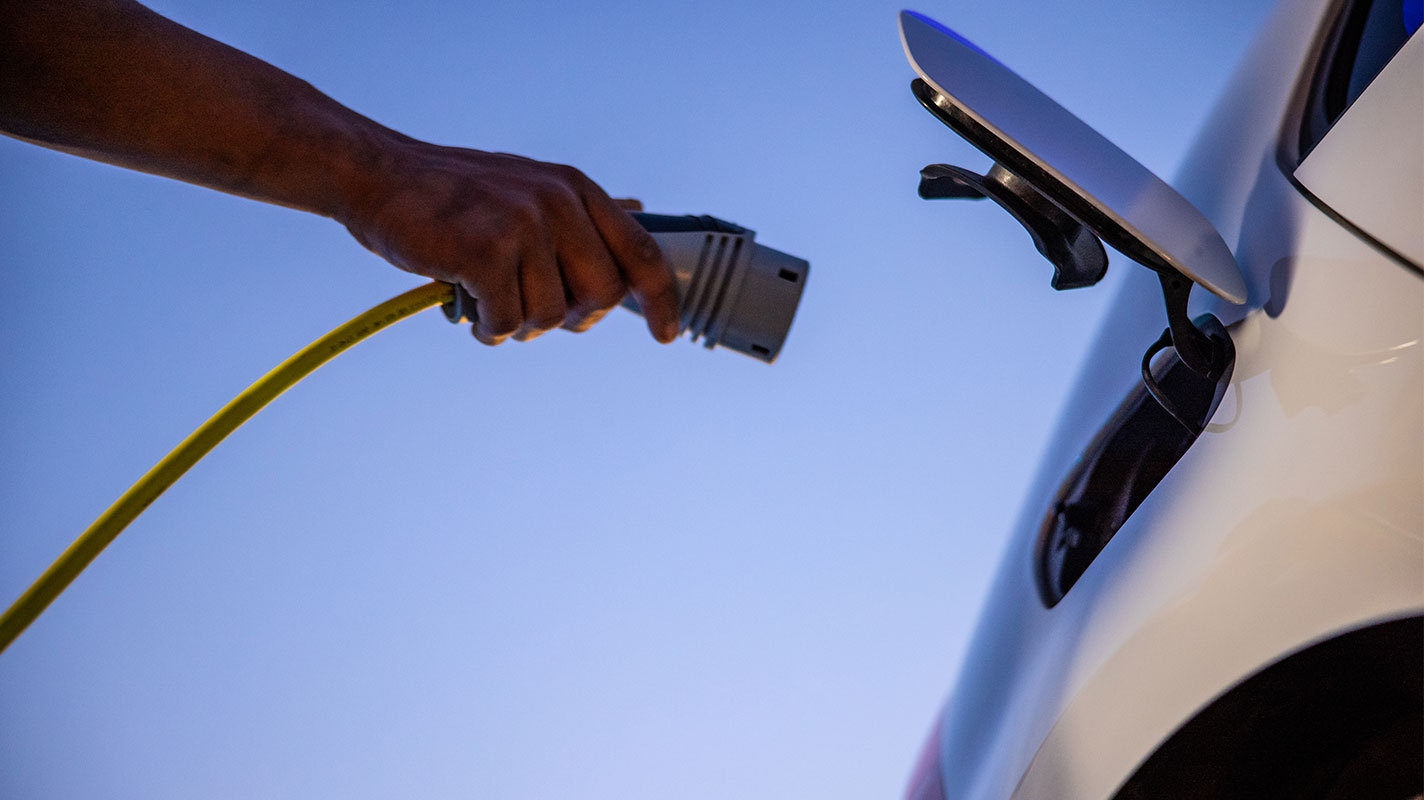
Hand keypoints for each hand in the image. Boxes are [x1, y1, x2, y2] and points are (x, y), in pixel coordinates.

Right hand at [340, 140, 679, 345]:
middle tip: (531, 311)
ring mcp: (524, 225)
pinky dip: (488, 327)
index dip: (661, 300)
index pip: (641, 252)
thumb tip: (639, 208)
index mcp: (576, 189)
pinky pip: (508, 323)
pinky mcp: (487, 252)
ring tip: (487, 300)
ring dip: (517, 324)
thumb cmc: (453, 193)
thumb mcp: (528, 186)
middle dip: (570, 318)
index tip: (665, 335)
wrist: (377, 176)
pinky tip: (468, 306)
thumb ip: (581, 210)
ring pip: (550, 316)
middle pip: (602, 297)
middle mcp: (559, 203)